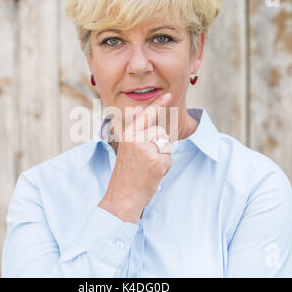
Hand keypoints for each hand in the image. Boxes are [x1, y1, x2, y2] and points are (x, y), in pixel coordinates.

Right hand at [98, 92, 171, 222]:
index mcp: (128, 134)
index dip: (158, 104)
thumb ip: (136, 132)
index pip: (146, 115)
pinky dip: (164, 167)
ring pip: (166, 144)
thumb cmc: (125, 174)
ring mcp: (147, 150)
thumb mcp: (126, 149)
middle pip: (161, 132)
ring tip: (148, 167)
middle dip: (159, 145)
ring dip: (162, 156)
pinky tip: (152, 173)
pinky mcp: (157, 161)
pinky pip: (169, 158)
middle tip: (146, 160)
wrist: (122, 196)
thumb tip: (140, 111)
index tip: (169, 94)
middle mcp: (137, 139)